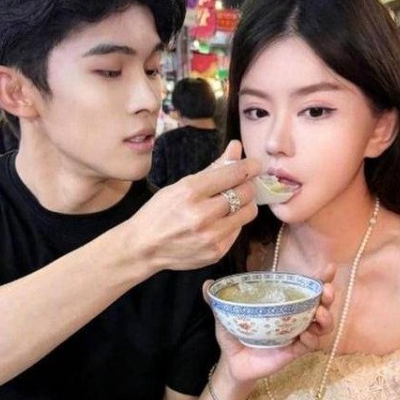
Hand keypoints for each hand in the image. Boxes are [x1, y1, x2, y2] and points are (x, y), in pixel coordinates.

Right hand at [132, 140, 260, 271]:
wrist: (144, 247)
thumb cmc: (161, 212)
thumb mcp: (181, 185)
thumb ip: (213, 168)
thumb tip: (236, 147)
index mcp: (191, 192)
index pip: (234, 173)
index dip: (250, 166)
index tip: (255, 164)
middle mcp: (202, 215)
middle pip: (246, 193)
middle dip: (246, 186)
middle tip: (240, 185)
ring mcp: (211, 236)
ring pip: (249, 212)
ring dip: (244, 205)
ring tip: (230, 204)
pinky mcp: (217, 252)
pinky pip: (238, 230)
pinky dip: (233, 223)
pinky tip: (218, 223)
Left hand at [204, 264, 335, 383]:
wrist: (232, 363)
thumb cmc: (235, 333)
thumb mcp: (225, 314)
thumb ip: (217, 300)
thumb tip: (206, 284)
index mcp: (283, 302)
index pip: (306, 287)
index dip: (321, 277)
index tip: (329, 268)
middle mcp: (295, 315)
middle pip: (321, 303)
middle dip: (328, 295)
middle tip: (325, 292)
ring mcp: (297, 333)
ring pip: (322, 324)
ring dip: (325, 317)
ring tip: (318, 314)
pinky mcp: (295, 351)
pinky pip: (311, 344)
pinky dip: (312, 338)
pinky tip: (306, 335)